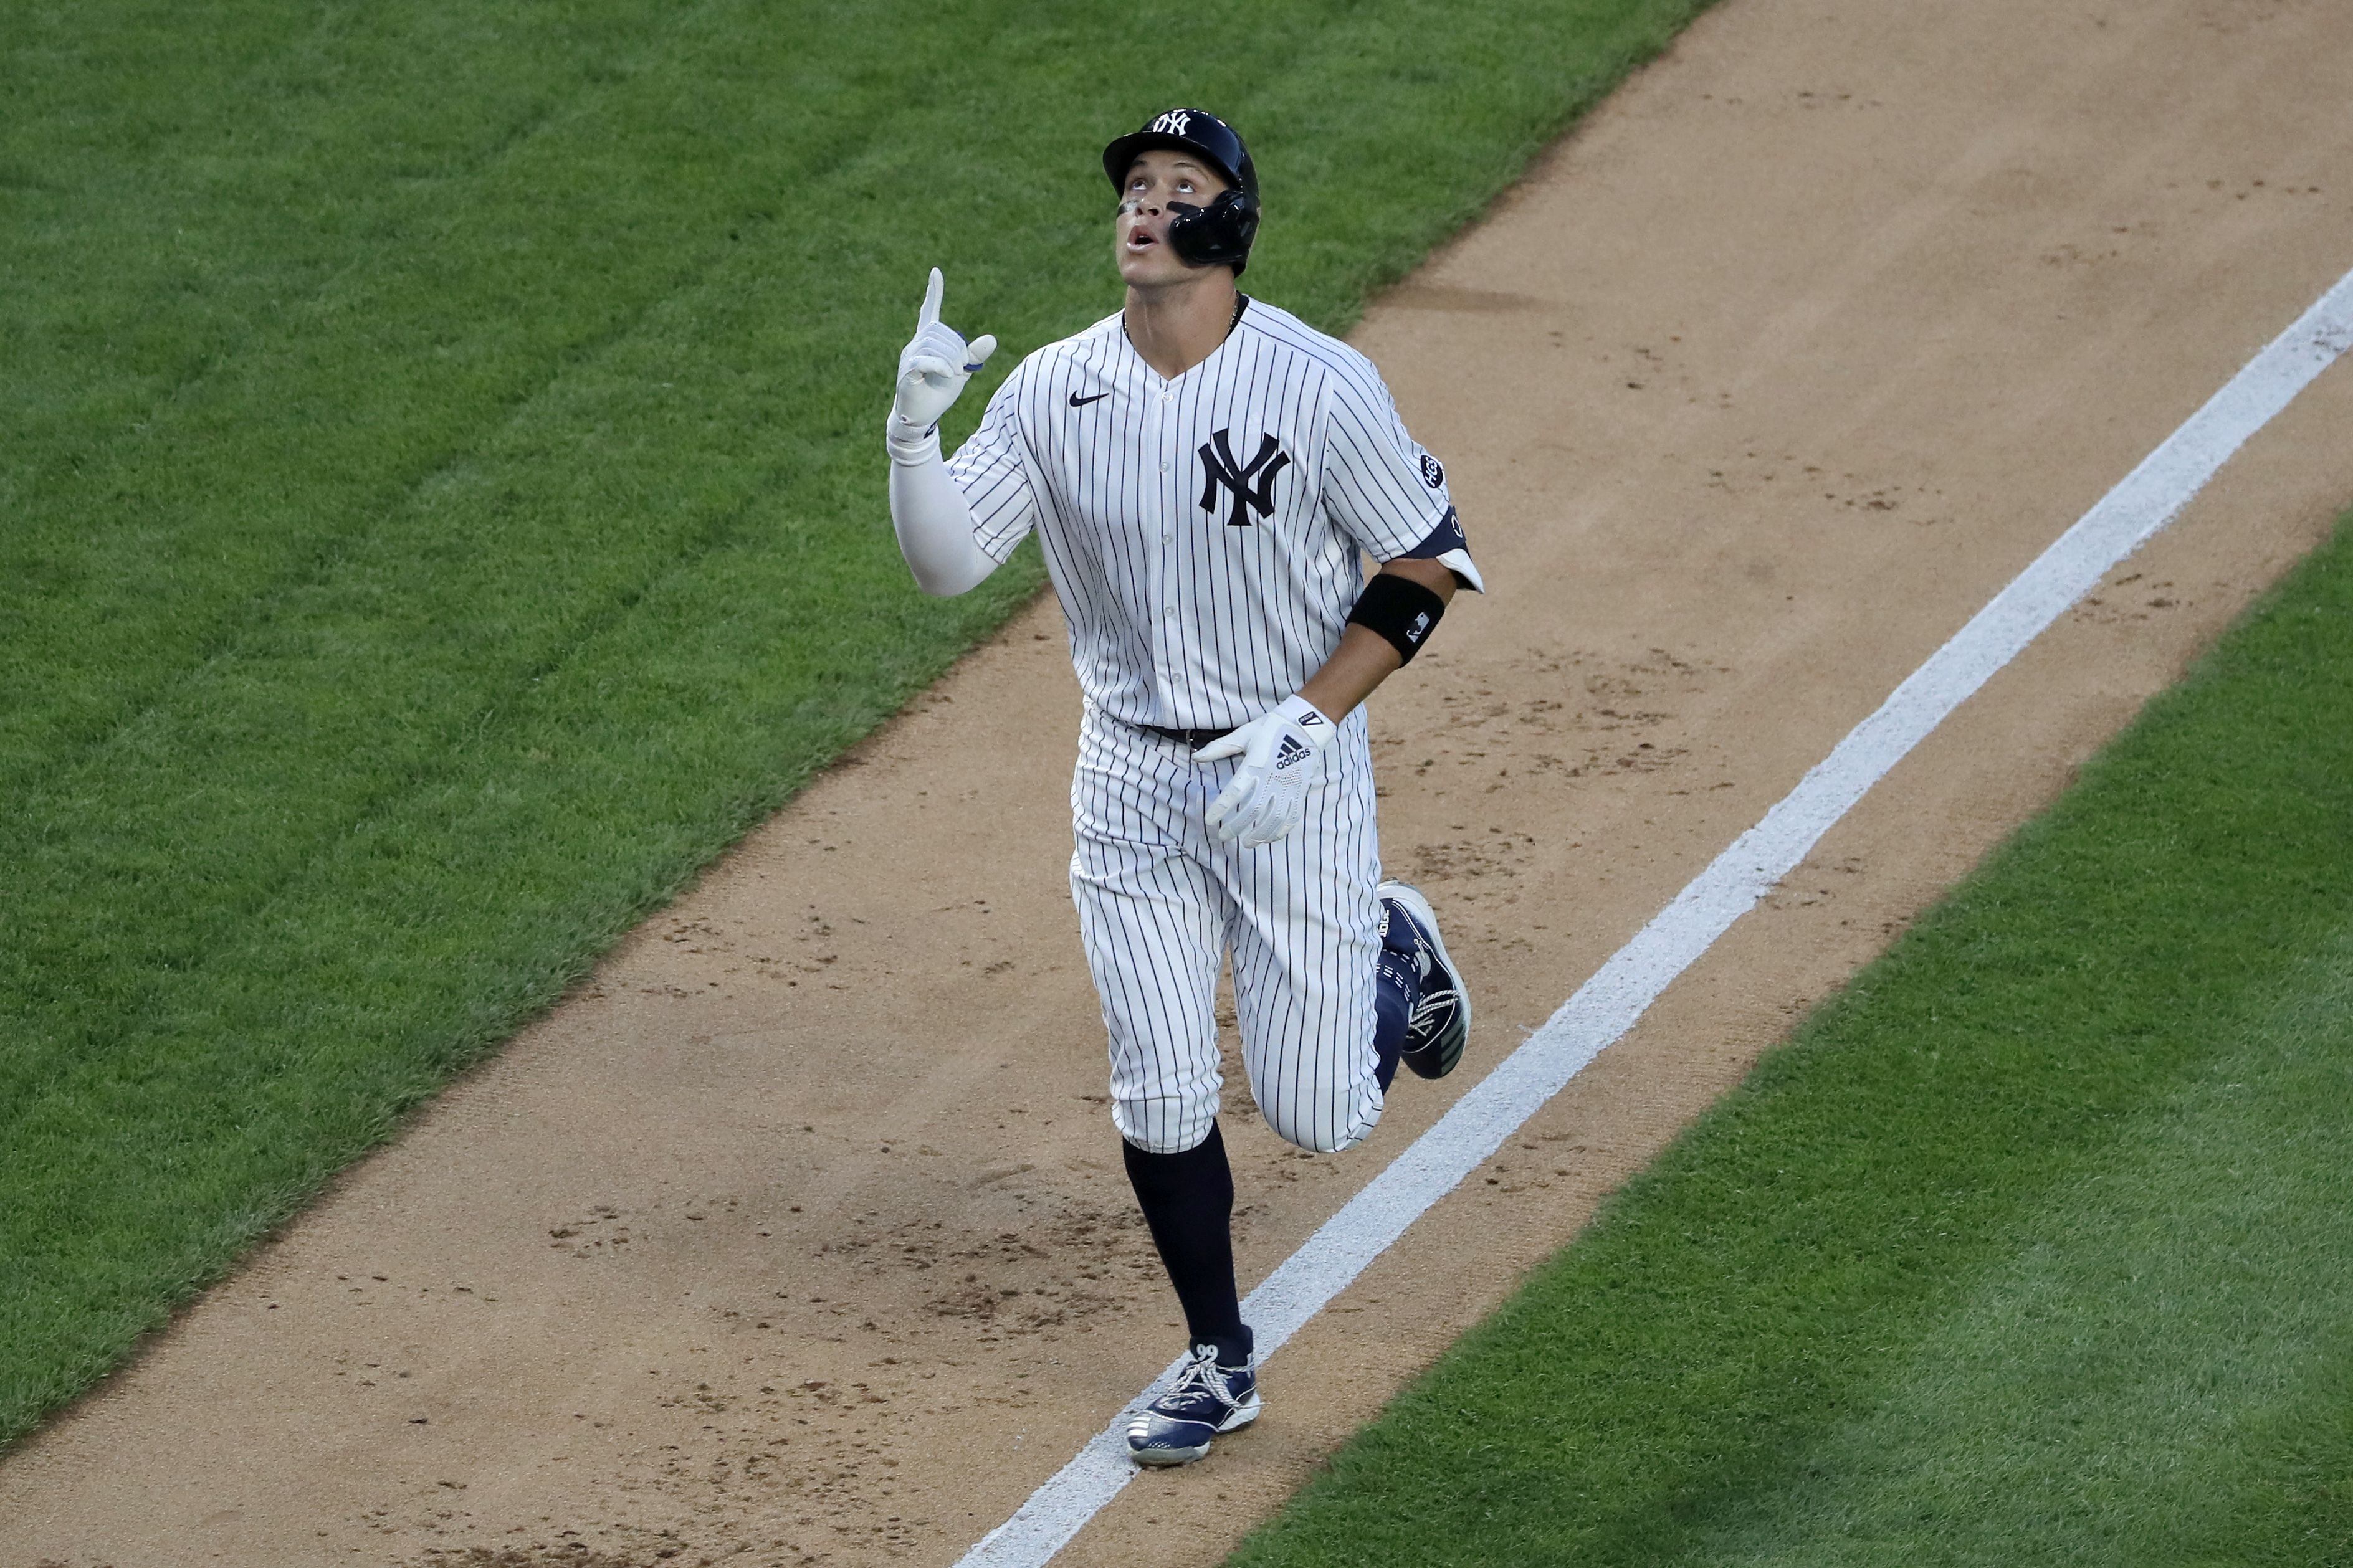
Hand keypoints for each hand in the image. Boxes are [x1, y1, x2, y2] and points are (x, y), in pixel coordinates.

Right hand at [892, 267, 997, 436]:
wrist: (921, 417)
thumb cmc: (938, 392)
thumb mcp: (961, 371)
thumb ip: (973, 355)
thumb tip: (992, 339)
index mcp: (928, 341)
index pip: (930, 312)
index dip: (934, 293)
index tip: (936, 272)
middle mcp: (916, 344)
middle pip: (940, 332)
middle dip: (957, 349)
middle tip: (960, 369)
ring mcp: (909, 356)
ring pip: (934, 346)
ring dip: (950, 360)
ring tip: (952, 375)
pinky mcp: (906, 371)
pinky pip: (924, 360)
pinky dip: (940, 366)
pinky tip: (948, 375)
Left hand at [1195, 695, 1336, 847]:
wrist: (1305, 724)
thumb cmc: (1272, 728)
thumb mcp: (1243, 734)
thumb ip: (1219, 748)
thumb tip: (1196, 757)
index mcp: (1254, 765)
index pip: (1234, 792)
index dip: (1220, 809)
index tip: (1210, 821)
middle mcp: (1271, 778)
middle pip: (1252, 810)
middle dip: (1236, 827)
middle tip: (1224, 837)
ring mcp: (1288, 786)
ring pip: (1273, 817)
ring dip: (1260, 833)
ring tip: (1248, 843)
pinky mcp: (1300, 790)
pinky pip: (1292, 815)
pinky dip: (1282, 829)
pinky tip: (1271, 838)